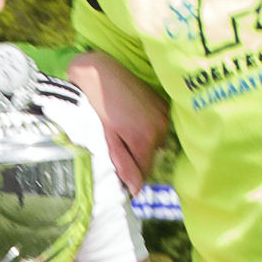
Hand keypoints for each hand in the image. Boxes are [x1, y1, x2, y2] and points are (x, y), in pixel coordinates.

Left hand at [63, 50, 168, 196]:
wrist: (100, 71)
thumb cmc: (98, 105)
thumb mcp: (107, 138)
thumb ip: (123, 164)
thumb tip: (135, 190)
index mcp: (145, 139)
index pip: (145, 171)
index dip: (132, 175)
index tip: (119, 172)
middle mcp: (159, 128)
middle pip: (150, 157)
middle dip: (136, 157)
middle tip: (116, 146)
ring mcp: (163, 115)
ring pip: (155, 142)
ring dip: (142, 142)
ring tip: (123, 130)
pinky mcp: (162, 104)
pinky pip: (157, 127)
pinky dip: (146, 128)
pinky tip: (131, 118)